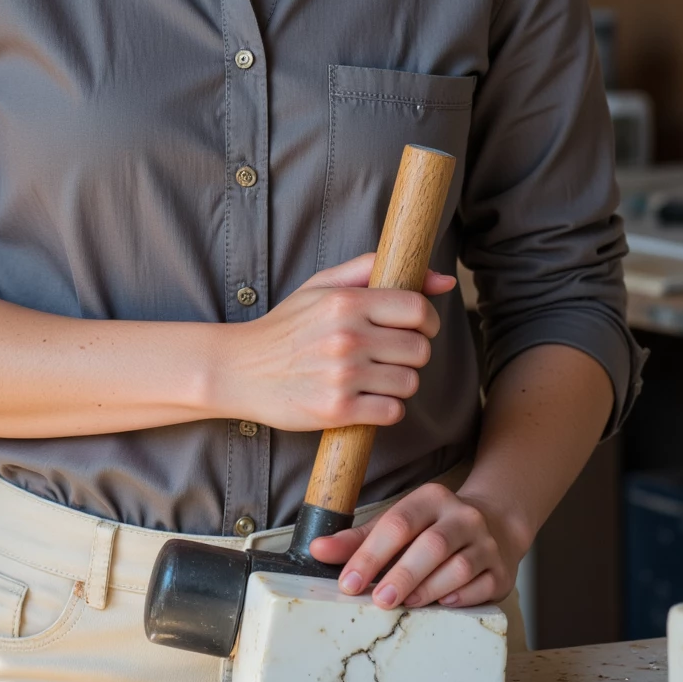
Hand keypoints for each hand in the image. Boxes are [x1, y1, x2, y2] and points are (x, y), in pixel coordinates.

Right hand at [222, 255, 456, 433]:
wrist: (241, 369)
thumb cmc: (287, 326)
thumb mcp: (322, 285)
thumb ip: (376, 270)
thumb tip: (442, 279)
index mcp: (346, 302)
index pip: (418, 309)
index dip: (427, 321)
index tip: (415, 328)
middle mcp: (347, 337)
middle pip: (420, 350)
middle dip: (412, 353)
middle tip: (388, 354)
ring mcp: (343, 376)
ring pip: (410, 382)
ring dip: (399, 383)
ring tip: (373, 377)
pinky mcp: (338, 411)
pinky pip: (392, 412)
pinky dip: (385, 408)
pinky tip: (365, 398)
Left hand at [308, 482, 529, 609]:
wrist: (495, 524)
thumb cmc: (433, 528)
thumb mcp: (399, 523)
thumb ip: (358, 539)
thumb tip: (317, 550)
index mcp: (431, 498)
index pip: (397, 523)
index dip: (371, 554)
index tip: (348, 582)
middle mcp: (462, 517)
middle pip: (431, 545)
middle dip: (402, 574)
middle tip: (378, 600)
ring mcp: (486, 543)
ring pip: (459, 567)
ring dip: (430, 588)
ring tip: (407, 604)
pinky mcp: (501, 571)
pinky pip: (483, 586)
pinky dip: (462, 598)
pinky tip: (443, 605)